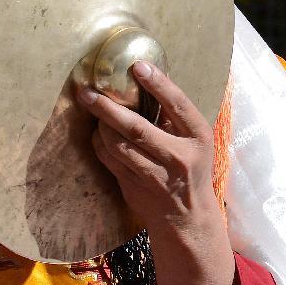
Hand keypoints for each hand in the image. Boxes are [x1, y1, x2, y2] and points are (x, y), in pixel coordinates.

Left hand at [77, 60, 218, 236]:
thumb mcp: (194, 140)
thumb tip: (147, 74)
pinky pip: (109, 160)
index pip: (177, 105)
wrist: (189, 219)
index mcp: (198, 138)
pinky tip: (98, 132)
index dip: (157, 84)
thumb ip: (174, 115)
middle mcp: (178, 157)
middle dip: (108, 108)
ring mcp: (155, 176)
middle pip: (136, 128)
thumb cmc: (191, 168)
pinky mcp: (135, 188)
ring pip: (117, 145)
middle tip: (88, 92)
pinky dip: (99, 143)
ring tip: (92, 108)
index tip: (137, 65)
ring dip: (100, 125)